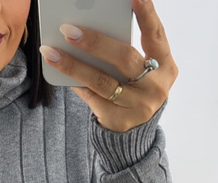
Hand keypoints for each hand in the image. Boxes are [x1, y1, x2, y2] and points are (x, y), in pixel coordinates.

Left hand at [39, 0, 177, 132]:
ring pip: (101, 80)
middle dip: (94, 42)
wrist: (135, 133)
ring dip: (73, 65)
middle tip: (68, 29)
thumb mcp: (141, 71)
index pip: (155, 35)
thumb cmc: (135, 90)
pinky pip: (92, 97)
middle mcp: (155, 87)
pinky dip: (75, 83)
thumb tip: (89, 28)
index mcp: (166, 66)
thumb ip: (125, 53)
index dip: (146, 13)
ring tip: (51, 52)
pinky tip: (59, 71)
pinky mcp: (119, 120)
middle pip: (123, 58)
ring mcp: (138, 106)